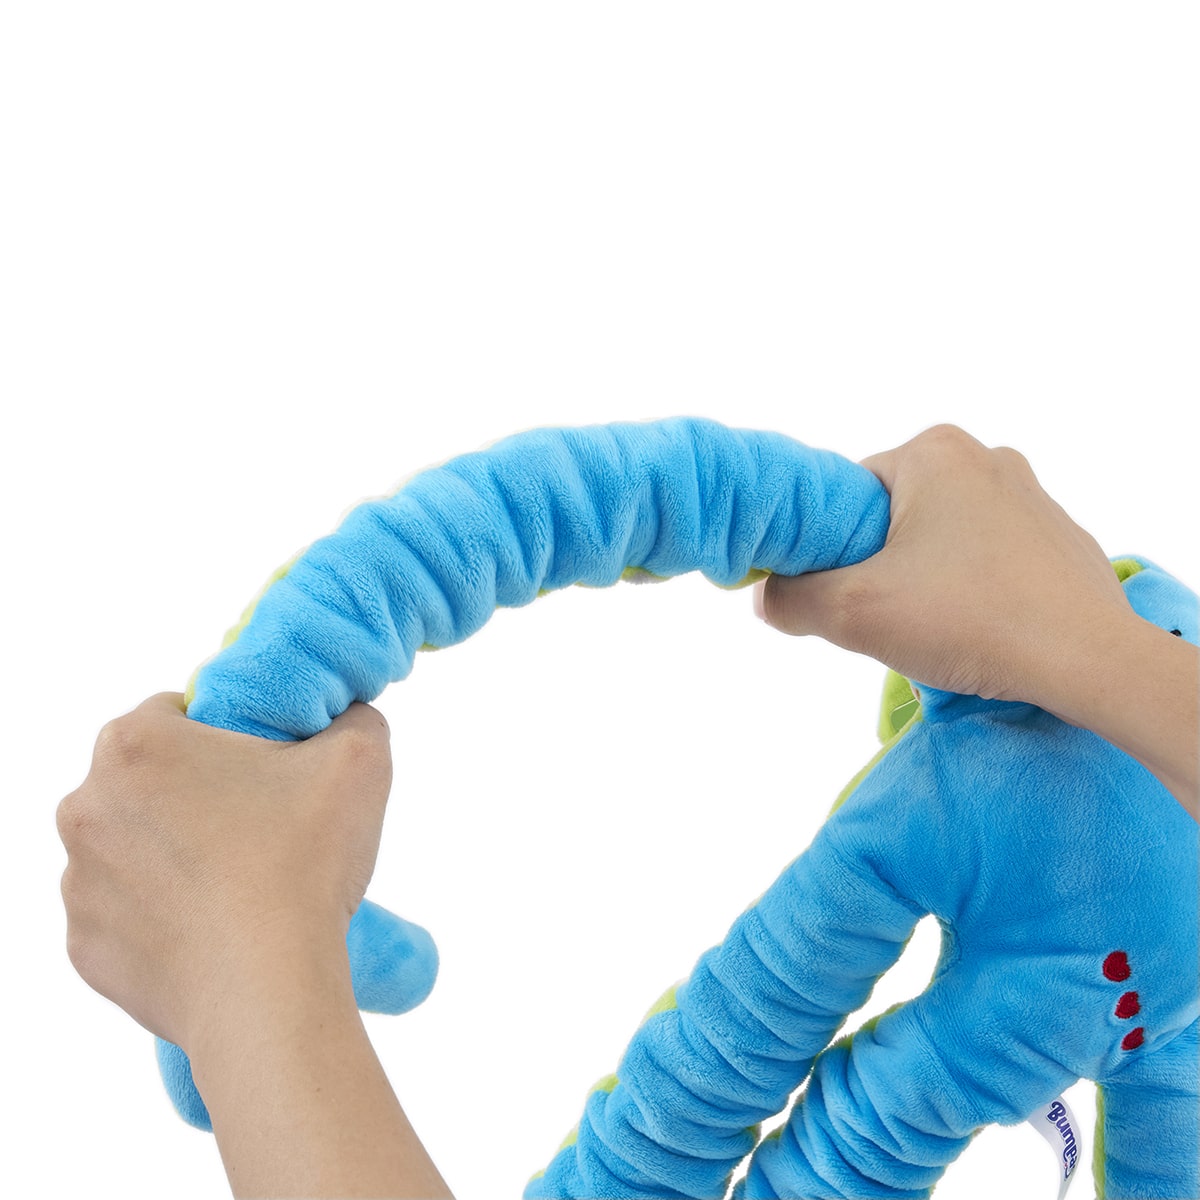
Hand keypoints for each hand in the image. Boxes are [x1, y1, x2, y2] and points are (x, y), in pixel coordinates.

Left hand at [56, 692, 393, 1054]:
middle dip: (199, 794)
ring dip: (177, 853)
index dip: (229, 735)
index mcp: (134, 745)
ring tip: (242, 882)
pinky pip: (127, 912)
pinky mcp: (86, 946)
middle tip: (262, 825)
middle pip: (151, 780)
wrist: (268, 994)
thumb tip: (345, 716)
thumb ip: (352, 716)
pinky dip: (163, 914)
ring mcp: (79, 882)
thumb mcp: (357, 759)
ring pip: (135, 846)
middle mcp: (86, 807)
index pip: (177, 711)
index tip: (268, 770)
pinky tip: (215, 925)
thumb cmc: (302, 866)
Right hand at [754, 423, 1131, 708]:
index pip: (846, 495)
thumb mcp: (853, 612)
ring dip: (924, 577)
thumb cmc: (969, 619)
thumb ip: (790, 600)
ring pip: (941, 537)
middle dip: (878, 564)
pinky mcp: (1059, 537)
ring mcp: (1031, 494)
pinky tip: (978, 626)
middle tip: (883, 614)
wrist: (1090, 661)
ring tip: (934, 627)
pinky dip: (971, 586)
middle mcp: (985, 456)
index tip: (836, 591)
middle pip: (893, 515)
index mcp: (932, 451)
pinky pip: (988, 555)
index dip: (828, 547)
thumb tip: (766, 597)